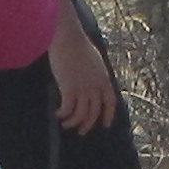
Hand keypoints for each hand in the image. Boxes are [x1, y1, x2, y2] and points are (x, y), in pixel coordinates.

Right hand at [51, 11, 119, 131]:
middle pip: (94, 112)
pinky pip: (68, 109)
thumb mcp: (94, 61)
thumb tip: (90, 84)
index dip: (108, 115)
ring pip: (81, 114)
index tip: (105, 125)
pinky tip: (57, 114)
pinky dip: (63, 114)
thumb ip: (95, 74)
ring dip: (73, 123)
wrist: (68, 37)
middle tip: (81, 131)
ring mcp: (83, 88)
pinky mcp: (69, 88)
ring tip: (66, 124)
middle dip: (88, 124)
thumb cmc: (77, 44)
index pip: (110, 102)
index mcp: (104, 78)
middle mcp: (96, 86)